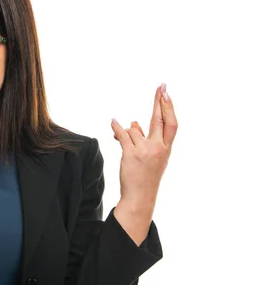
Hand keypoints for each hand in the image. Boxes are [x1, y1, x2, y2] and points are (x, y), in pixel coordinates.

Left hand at [111, 84, 177, 212]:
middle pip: (159, 120)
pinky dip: (116, 128)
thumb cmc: (145, 176)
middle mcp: (158, 148)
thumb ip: (145, 139)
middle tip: (161, 87)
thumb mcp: (152, 157)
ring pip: (134, 129)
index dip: (169, 108)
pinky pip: (122, 135)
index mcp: (166, 148)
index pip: (171, 124)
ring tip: (127, 146)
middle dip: (160, 102)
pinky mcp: (131, 154)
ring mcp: (145, 151)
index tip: (167, 94)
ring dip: (127, 134)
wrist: (140, 196)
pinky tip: (113, 122)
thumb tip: (134, 122)